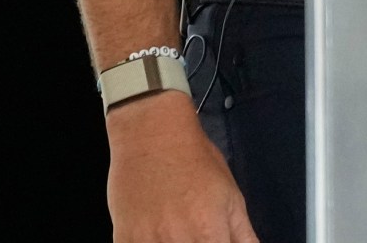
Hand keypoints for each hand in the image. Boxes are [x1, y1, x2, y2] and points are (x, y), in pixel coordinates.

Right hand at [104, 90, 257, 241]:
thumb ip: (243, 234)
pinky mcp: (123, 239)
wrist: (152, 135)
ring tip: (179, 231)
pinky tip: (158, 235)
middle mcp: (177, 241)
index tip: (218, 241)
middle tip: (199, 234)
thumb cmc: (193, 159)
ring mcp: (146, 242)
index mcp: (209, 234)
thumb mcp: (230, 196)